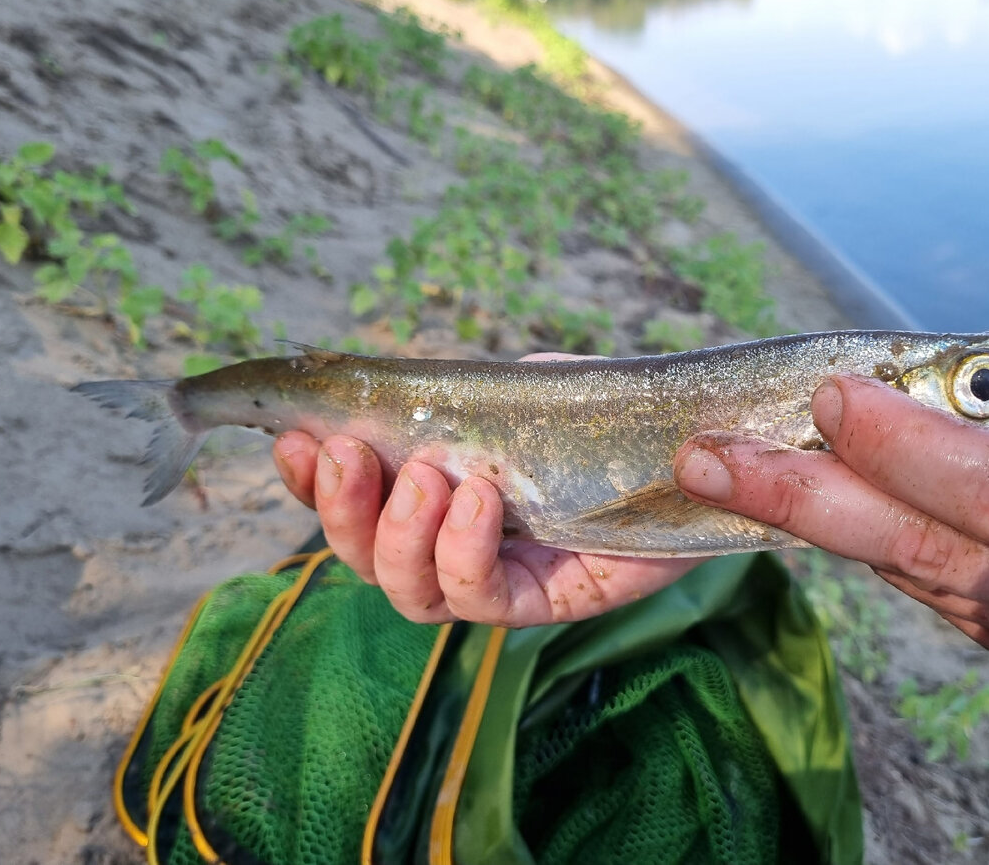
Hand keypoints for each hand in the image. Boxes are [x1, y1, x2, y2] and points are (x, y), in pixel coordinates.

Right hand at [272, 353, 702, 626]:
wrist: (699, 448)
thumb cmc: (608, 416)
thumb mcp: (526, 388)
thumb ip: (464, 393)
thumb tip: (395, 391)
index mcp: (435, 497)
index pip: (353, 504)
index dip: (307, 482)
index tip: (288, 435)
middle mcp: (456, 546)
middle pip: (366, 559)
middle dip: (340, 509)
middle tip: (345, 452)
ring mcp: (501, 579)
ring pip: (411, 592)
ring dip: (398, 535)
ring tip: (427, 477)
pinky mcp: (550, 600)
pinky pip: (484, 600)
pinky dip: (466, 553)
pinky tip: (478, 500)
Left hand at [674, 367, 988, 682]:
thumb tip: (903, 396)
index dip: (905, 447)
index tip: (833, 396)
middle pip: (920, 548)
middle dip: (800, 497)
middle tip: (707, 458)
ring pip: (903, 569)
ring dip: (808, 517)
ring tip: (725, 471)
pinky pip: (918, 584)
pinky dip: (858, 537)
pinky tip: (802, 499)